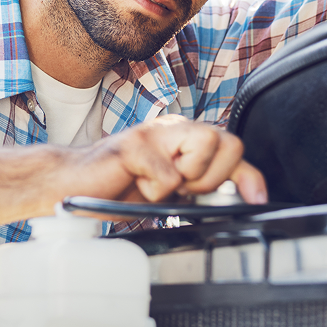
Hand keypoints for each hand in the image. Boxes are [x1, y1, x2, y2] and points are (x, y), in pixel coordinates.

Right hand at [52, 116, 266, 205]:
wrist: (71, 186)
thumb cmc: (119, 188)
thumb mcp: (170, 191)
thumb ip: (202, 186)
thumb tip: (243, 197)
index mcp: (184, 136)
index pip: (231, 147)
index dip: (248, 175)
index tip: (256, 199)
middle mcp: (173, 127)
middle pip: (226, 142)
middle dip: (211, 177)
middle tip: (182, 190)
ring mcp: (153, 132)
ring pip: (204, 147)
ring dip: (185, 180)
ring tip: (157, 185)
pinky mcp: (134, 144)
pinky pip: (167, 176)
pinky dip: (153, 192)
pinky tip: (133, 185)